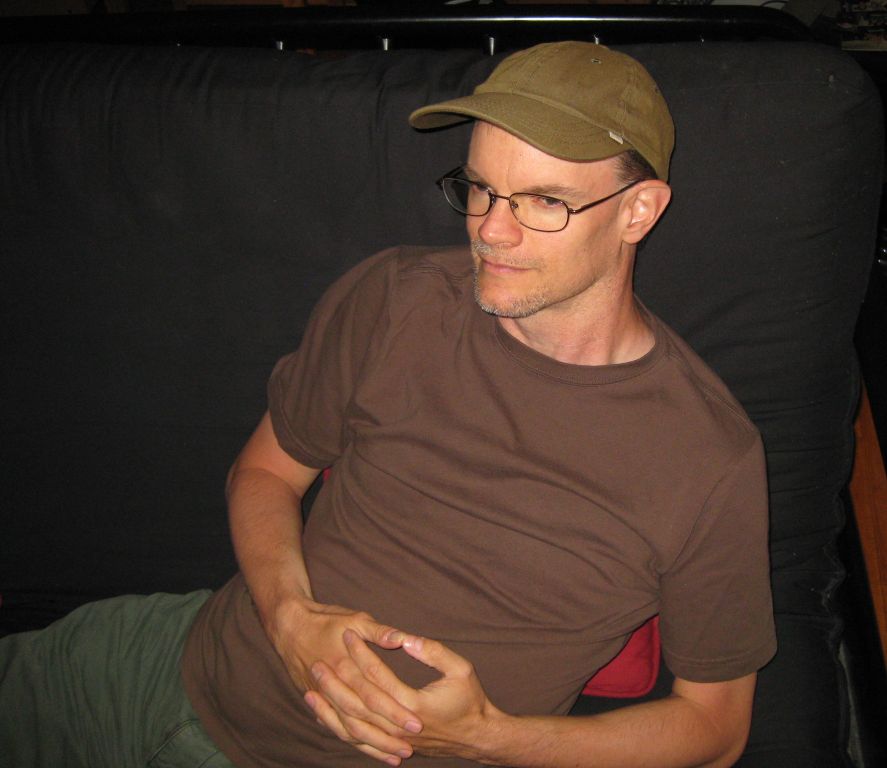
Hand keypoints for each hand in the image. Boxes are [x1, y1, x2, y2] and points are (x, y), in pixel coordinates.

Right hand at [268, 597, 421, 764]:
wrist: (289, 627)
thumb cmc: (326, 621)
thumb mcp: (356, 619)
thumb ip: (380, 632)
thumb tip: (402, 639)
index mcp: (346, 665)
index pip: (375, 695)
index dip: (395, 710)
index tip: (416, 723)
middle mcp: (335, 686)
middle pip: (363, 718)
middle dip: (387, 735)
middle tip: (410, 748)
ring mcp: (324, 697)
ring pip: (349, 729)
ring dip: (372, 745)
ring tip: (395, 756)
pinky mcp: (319, 703)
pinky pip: (336, 728)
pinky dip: (353, 741)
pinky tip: (369, 749)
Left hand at [309, 629, 503, 762]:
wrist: (478, 738)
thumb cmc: (471, 700)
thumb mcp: (461, 669)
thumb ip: (433, 652)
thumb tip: (405, 639)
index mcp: (414, 705)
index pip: (378, 675)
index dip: (361, 653)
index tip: (347, 634)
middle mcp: (400, 727)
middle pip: (359, 702)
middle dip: (336, 681)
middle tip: (317, 661)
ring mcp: (395, 740)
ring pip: (354, 726)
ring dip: (330, 708)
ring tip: (311, 689)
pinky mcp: (393, 747)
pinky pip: (360, 740)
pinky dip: (340, 728)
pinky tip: (324, 716)